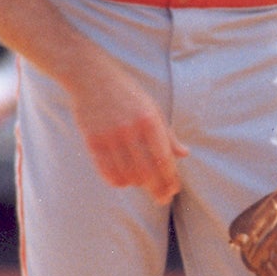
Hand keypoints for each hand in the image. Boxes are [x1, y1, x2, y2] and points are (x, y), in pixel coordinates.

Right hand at [70, 58, 188, 205]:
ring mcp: (110, 136)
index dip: (170, 179)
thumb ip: (167, 133)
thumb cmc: (126, 92)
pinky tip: (124, 180)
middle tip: (162, 198)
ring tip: (143, 184)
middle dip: (158, 189)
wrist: (91, 76)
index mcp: (149, 119)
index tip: (174, 190)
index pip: (164, 159)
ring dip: (138, 184)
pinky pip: (107, 172)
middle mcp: (130, 129)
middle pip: (147, 172)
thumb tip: (184, 154)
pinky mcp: (93, 141)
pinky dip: (118, 181)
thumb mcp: (151, 107)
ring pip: (128, 175)